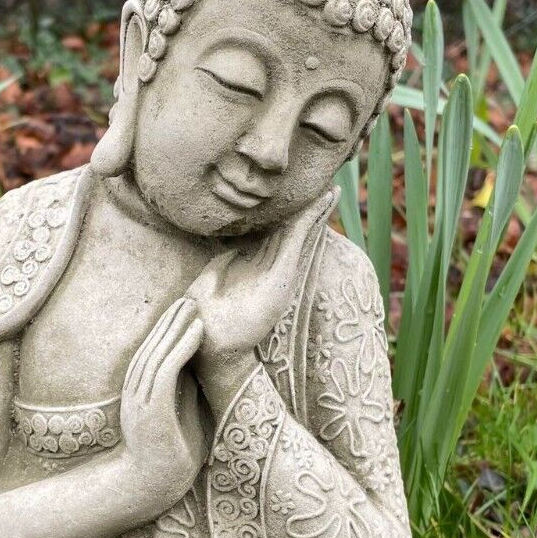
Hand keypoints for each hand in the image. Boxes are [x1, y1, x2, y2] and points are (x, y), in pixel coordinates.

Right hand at [117, 297, 207, 517]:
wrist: (152, 487)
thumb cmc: (172, 455)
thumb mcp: (183, 414)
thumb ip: (186, 391)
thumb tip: (200, 367)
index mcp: (141, 392)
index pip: (152, 352)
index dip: (167, 329)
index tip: (184, 309)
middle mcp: (137, 392)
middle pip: (152, 346)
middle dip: (170, 320)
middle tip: (189, 296)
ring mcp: (141, 400)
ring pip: (158, 353)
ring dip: (177, 327)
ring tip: (194, 306)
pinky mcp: (151, 410)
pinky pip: (166, 370)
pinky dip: (181, 348)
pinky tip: (196, 331)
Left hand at [188, 189, 336, 373]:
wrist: (212, 348)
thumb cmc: (206, 315)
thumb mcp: (212, 278)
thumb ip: (226, 261)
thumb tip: (234, 248)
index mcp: (255, 266)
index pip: (275, 234)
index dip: (289, 215)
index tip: (300, 197)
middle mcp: (271, 269)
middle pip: (292, 232)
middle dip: (309, 212)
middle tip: (328, 189)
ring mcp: (279, 274)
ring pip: (298, 235)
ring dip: (315, 213)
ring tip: (331, 192)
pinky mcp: (282, 280)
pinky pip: (297, 243)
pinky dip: (309, 223)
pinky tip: (320, 206)